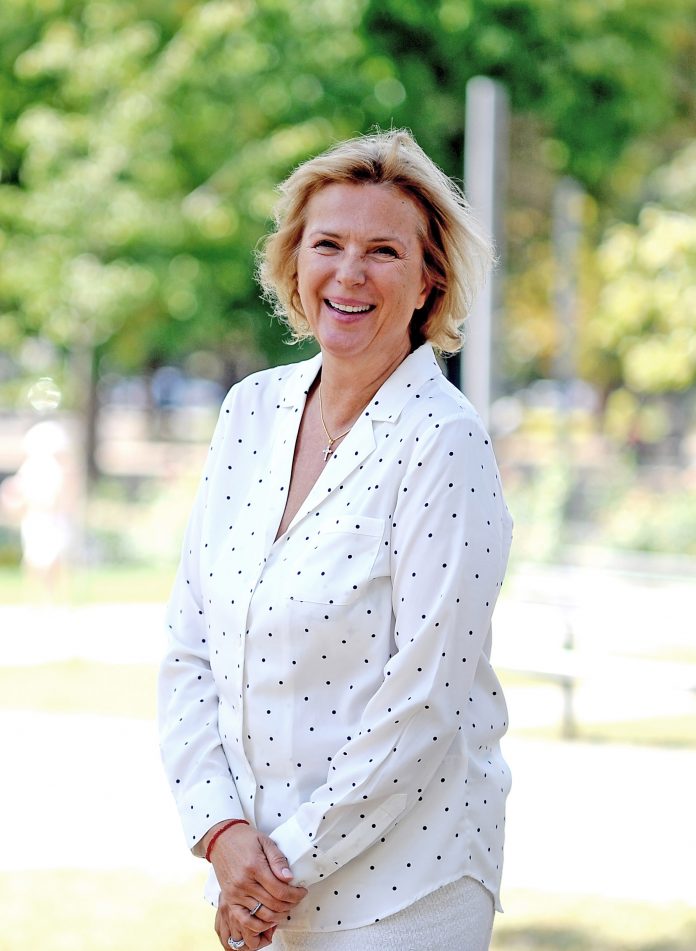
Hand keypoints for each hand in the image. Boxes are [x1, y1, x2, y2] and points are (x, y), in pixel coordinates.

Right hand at [209, 822, 306, 949]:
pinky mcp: (229, 900)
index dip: (295, 895)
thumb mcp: (265, 841)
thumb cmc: (245, 839)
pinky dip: (259, 925)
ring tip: (286, 909)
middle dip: (290, 905)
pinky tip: (269, 919)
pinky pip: (245, 920)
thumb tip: (289, 878)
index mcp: (254, 867)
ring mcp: (235, 894)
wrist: (221, 839)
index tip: (302, 892)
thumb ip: (278, 860)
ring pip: (262, 915)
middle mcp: (243, 883)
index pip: (280, 890)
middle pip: (273, 904)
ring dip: (278, 916)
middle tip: (296, 900)